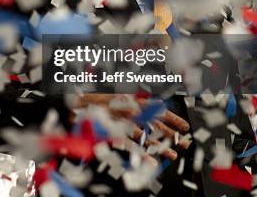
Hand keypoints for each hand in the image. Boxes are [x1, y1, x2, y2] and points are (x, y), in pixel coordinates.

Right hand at [75, 94, 190, 159]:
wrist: (71, 102)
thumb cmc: (92, 98)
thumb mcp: (114, 95)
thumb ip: (130, 101)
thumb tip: (150, 107)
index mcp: (131, 99)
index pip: (156, 108)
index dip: (172, 117)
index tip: (185, 126)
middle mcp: (128, 109)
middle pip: (155, 123)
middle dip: (172, 134)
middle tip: (185, 144)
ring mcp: (120, 121)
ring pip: (145, 136)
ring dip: (160, 146)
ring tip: (172, 156)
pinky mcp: (111, 132)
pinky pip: (130, 144)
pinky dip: (141, 153)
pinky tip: (151, 161)